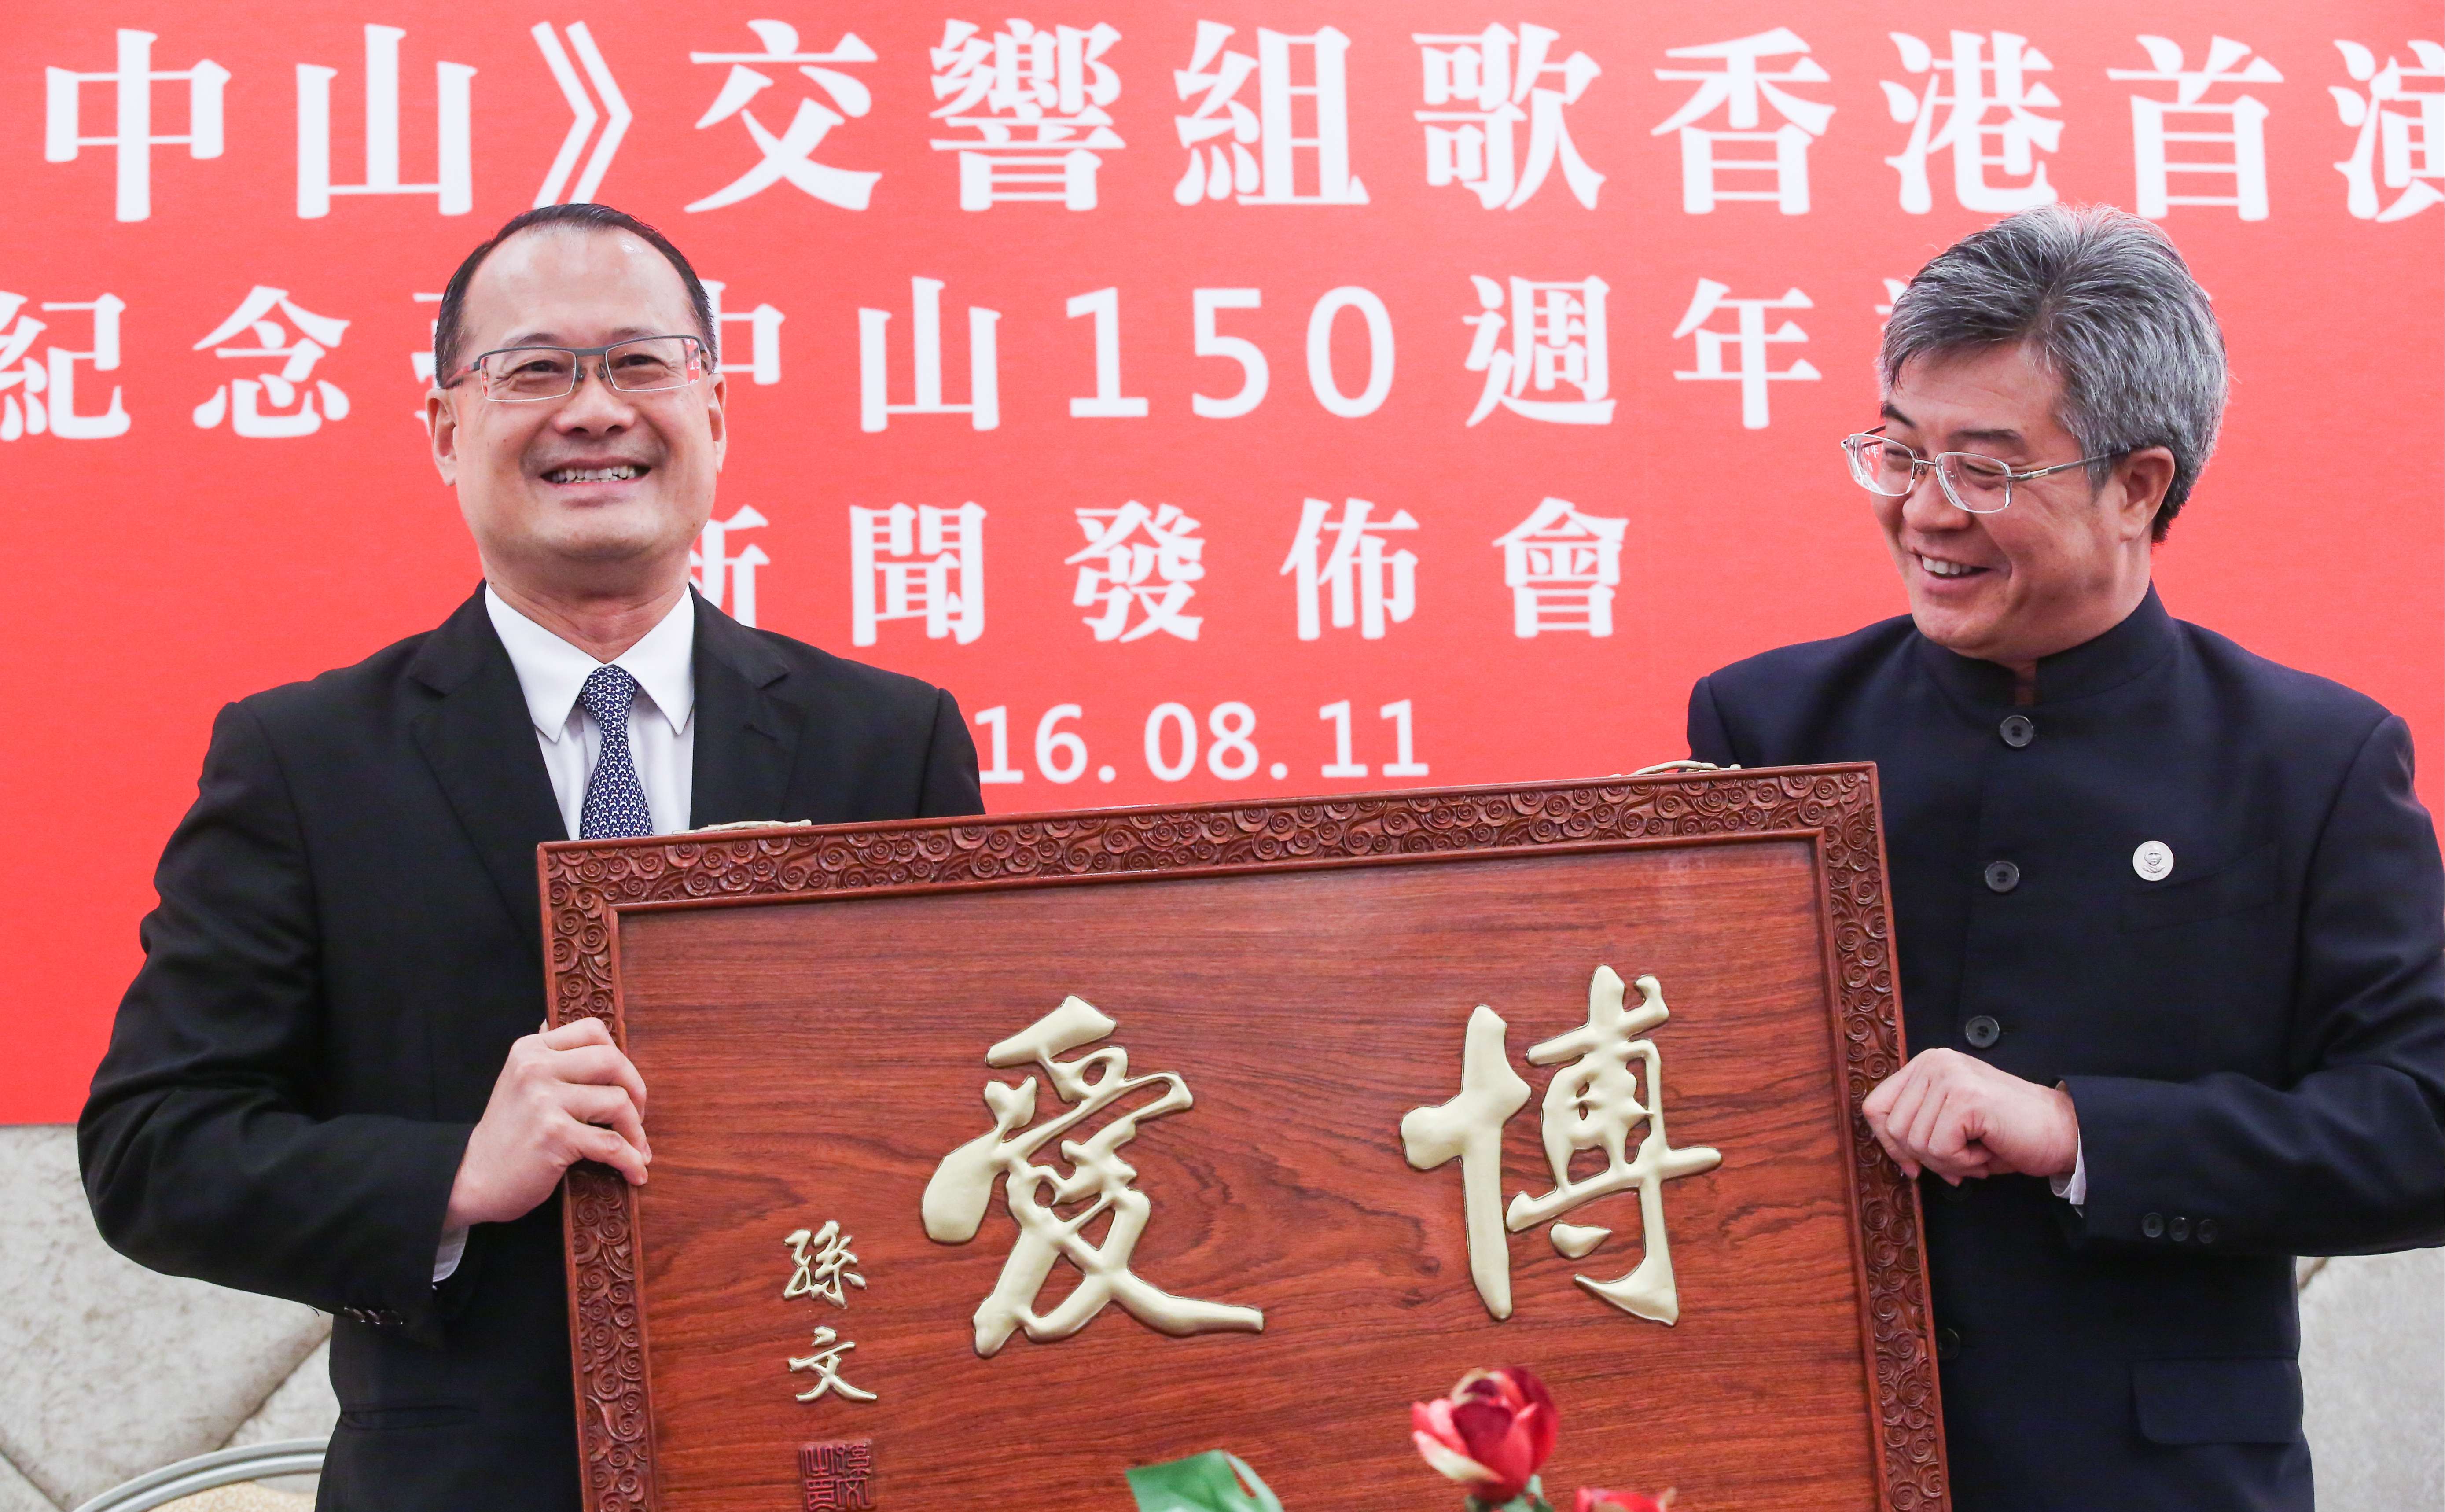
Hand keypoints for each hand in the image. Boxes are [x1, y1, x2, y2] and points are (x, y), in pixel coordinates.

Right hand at [445, 1018, 650, 1229]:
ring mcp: (543, 1100)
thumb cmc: (508, 1135)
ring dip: (635, 1131)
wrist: (473, 1181)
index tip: (624, 1084)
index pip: (593, 1031)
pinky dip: (631, 1160)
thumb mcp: (521, 1083)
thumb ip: (553, 1058)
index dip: (620, 1056)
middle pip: (612, 1061)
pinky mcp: (554, 1135)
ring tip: (636, 1149)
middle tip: (636, 1117)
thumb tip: (596, 1035)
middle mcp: (535, 1068)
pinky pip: (611, 1144)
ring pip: (617, 1101)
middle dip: (636, 1090)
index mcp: (530, 1050)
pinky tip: (636, 1171)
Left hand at [1860, 1049, 2078, 1184]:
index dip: (1889, 1144)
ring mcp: (1949, 1077)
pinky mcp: (1965, 1098)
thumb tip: (1898, 1157)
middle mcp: (1934, 1063)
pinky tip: (1987, 1150)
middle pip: (1894, 1129)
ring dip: (1949, 1161)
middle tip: (1963, 1157)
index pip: (1875, 1107)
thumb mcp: (1950, 1123)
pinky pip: (1939, 1149)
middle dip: (1927, 1158)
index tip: (1912, 1166)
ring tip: (1979, 1149)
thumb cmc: (2007, 1133)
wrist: (2061, 1132)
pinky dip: (1963, 1163)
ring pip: (1916, 1142)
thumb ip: (1918, 1128)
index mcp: (1926, 1065)